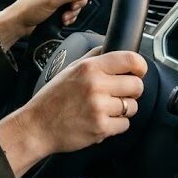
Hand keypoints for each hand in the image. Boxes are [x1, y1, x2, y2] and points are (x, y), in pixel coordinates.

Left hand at [0, 0, 94, 44]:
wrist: (19, 23)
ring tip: (65, 16)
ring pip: (76, 1)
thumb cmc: (28, 7)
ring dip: (73, 11)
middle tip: (72, 7)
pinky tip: (63, 20)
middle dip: (79, 1)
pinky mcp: (58, 7)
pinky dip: (70, 16)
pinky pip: (72, 10)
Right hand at [0, 50, 146, 176]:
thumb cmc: (53, 98)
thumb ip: (93, 57)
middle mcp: (96, 85)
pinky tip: (100, 120)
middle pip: (137, 85)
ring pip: (133, 107)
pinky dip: (116, 125)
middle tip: (118, 94)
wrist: (37, 125)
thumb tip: (113, 49)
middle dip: (131, 91)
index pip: (130, 59)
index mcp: (89, 67)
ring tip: (105, 109)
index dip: (140, 67)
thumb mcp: (70, 69)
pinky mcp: (101, 128)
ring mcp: (99, 107)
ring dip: (123, 109)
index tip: (138, 72)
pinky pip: (125, 125)